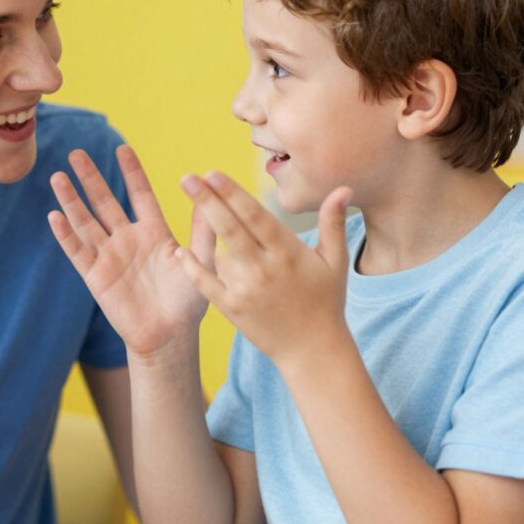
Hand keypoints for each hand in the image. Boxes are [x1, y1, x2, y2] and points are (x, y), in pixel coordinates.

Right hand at [48, 146, 213, 357]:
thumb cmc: (188, 302)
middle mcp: (128, 240)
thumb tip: (210, 193)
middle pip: (105, 202)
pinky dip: (65, 235)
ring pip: (86, 222)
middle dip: (91, 178)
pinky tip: (54, 216)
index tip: (122, 148)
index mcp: (154, 233)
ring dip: (71, 200)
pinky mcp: (96, 276)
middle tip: (76, 153)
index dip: (131, 172)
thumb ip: (204, 229)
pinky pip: (77, 252)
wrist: (169, 337)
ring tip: (58, 177)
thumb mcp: (201, 260)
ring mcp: (109, 257)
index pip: (139, 195)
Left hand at [174, 172, 351, 365]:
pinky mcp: (232, 309)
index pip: (256, 217)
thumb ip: (332, 223)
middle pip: (231, 229)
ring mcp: (246, 290)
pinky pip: (207, 285)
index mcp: (288, 253)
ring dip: (203, 228)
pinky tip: (180, 250)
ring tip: (187, 197)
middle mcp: (265, 269)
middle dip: (208, 201)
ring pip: (219, 253)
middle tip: (188, 177)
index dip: (233, 194)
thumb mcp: (334, 262)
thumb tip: (344, 187)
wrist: (313, 351)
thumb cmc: (325, 302)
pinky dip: (193, 268)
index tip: (213, 173)